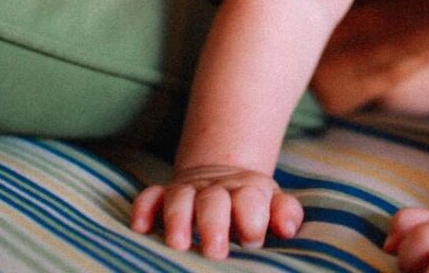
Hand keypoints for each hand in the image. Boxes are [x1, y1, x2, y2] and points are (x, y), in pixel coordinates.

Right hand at [130, 165, 302, 258]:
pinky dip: (143, 208)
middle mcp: (216, 189)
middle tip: (215, 252)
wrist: (225, 175)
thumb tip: (288, 228)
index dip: (252, 219)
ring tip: (178, 245)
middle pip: (213, 200)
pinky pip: (150, 197)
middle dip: (213, 224)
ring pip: (179, 198)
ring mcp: (189, 191)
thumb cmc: (253, 204)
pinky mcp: (165, 195)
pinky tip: (140, 228)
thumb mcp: (275, 204)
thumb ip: (286, 213)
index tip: (252, 239)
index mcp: (247, 190)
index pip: (250, 201)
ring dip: (177, 219)